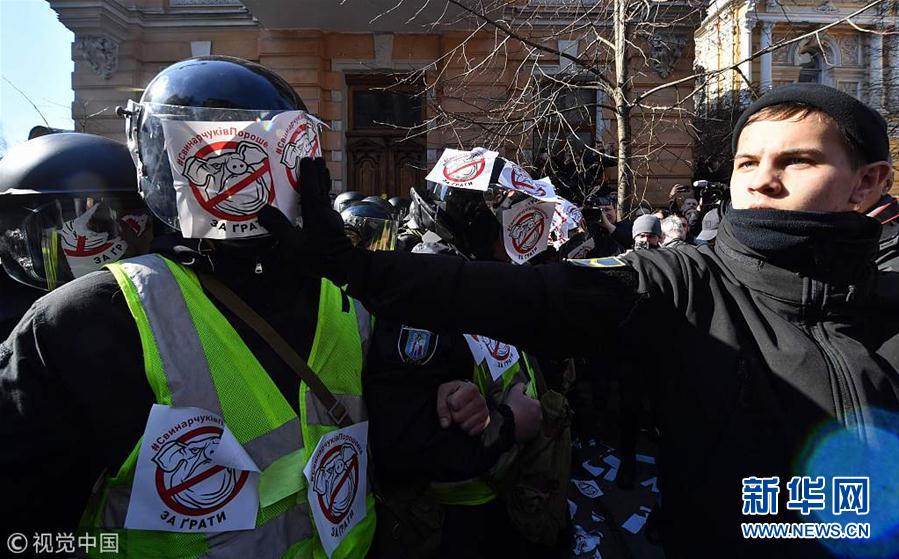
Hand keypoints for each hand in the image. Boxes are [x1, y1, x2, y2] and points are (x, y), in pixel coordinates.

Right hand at [257, 157, 352, 280]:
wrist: (344, 268)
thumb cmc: (318, 256)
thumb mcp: (293, 244)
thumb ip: (279, 226)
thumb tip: (263, 210)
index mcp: (315, 211)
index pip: (310, 187)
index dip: (307, 172)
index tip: (306, 158)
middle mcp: (325, 211)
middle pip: (322, 187)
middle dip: (319, 173)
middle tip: (318, 159)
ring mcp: (332, 219)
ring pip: (326, 196)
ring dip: (323, 183)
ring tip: (322, 173)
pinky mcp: (334, 227)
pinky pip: (326, 206)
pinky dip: (323, 197)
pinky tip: (321, 201)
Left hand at [436, 381, 489, 435]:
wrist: (464, 395)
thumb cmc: (453, 393)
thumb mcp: (443, 393)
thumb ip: (442, 407)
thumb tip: (446, 424)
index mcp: (471, 389)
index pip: (455, 404)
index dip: (450, 404)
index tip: (451, 400)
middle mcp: (481, 400)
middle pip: (459, 416)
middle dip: (453, 415)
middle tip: (456, 409)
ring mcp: (485, 411)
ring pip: (466, 426)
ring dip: (460, 423)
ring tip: (461, 414)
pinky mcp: (486, 422)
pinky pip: (473, 431)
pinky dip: (467, 429)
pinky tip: (466, 420)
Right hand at [505, 383, 541, 441]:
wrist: (506, 424)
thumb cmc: (511, 406)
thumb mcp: (514, 391)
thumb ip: (520, 386)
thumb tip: (524, 385)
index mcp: (537, 405)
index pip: (534, 402)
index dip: (527, 403)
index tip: (520, 405)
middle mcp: (540, 416)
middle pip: (535, 413)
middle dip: (529, 413)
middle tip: (519, 413)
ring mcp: (537, 427)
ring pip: (533, 423)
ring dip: (528, 422)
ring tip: (518, 421)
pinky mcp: (532, 436)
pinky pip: (530, 431)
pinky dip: (526, 430)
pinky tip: (518, 428)